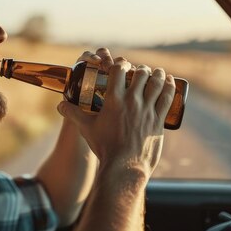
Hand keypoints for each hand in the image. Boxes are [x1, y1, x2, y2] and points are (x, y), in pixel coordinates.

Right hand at [58, 48, 175, 177]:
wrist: (124, 167)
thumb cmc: (105, 147)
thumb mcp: (87, 129)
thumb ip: (73, 114)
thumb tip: (60, 105)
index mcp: (113, 100)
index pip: (118, 70)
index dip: (120, 63)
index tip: (122, 65)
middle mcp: (132, 101)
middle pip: (140, 73)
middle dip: (140, 69)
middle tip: (139, 71)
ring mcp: (147, 110)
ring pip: (156, 83)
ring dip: (158, 74)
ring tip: (157, 72)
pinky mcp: (158, 120)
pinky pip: (168, 97)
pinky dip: (170, 86)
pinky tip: (171, 81)